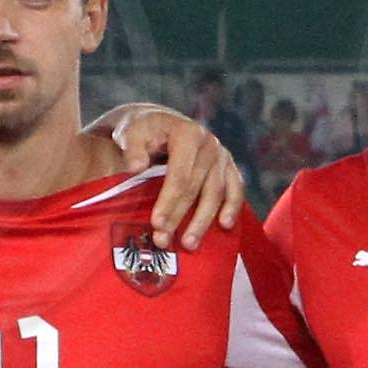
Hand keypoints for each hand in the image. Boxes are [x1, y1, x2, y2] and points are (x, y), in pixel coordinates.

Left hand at [99, 105, 249, 245]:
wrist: (160, 123)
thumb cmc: (143, 131)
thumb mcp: (131, 131)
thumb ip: (133, 148)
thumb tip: (136, 166)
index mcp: (187, 134)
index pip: (180, 174)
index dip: (169, 201)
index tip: (156, 224)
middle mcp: (209, 144)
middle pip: (197, 187)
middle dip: (180, 215)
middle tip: (164, 240)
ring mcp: (221, 155)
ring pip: (217, 192)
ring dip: (203, 220)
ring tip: (188, 244)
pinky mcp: (229, 166)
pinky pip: (236, 188)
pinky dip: (232, 207)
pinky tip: (225, 226)